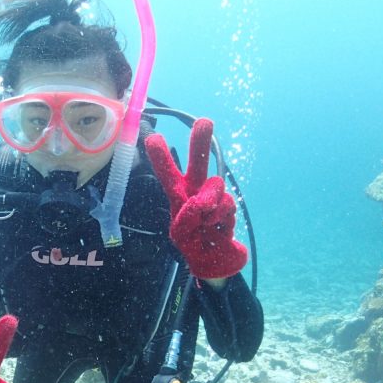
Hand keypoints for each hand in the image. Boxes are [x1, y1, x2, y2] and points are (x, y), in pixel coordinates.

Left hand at [145, 118, 247, 279]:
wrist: (216, 261)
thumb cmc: (192, 244)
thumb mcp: (181, 234)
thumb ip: (187, 216)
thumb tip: (202, 201)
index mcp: (178, 195)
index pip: (168, 174)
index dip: (162, 157)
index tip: (153, 138)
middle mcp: (195, 191)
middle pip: (198, 163)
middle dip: (200, 142)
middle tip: (205, 121)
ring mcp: (213, 197)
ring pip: (215, 185)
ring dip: (210, 203)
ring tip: (206, 222)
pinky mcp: (228, 206)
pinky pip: (226, 204)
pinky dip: (221, 217)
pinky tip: (218, 228)